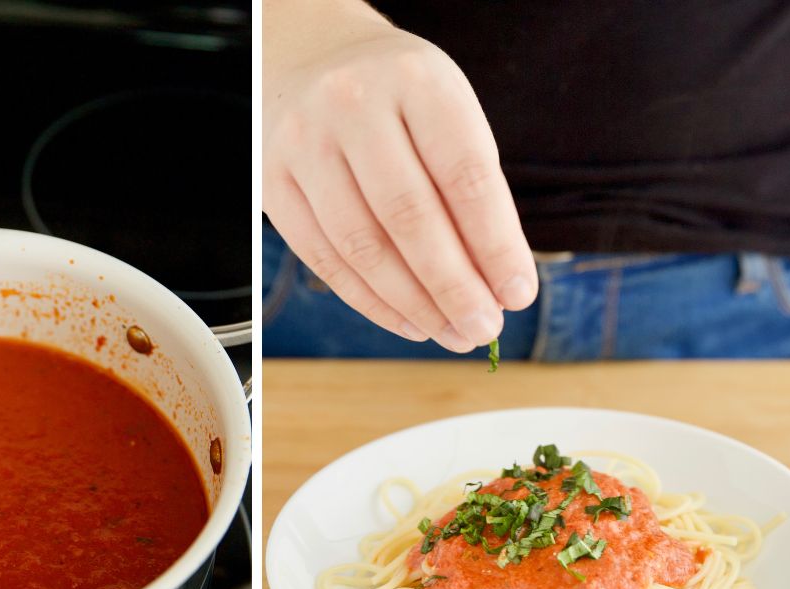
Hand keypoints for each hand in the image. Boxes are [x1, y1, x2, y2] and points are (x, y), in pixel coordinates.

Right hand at [263, 2, 536, 351]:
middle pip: (410, 216)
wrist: (309, 57)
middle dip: (454, 286)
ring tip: (450, 332)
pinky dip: (370, 300)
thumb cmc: (393, 96)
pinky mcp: (272, 182)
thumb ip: (469, 187)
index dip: (495, 245)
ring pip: (362, 247)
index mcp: (416, 81)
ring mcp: (305, 144)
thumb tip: (496, 281)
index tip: (517, 293)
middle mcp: (354, 106)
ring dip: (413, 303)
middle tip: (484, 327)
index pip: (465, 176)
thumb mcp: (445, 111)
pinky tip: (407, 319)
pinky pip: (324, 259)